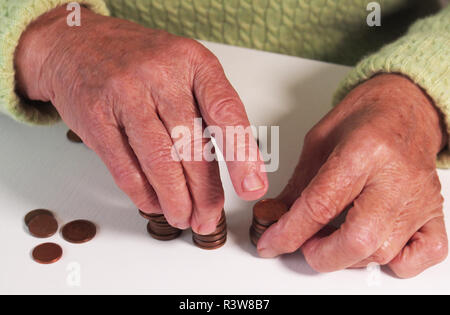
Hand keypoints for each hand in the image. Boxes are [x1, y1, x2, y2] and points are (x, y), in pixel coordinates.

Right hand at [15, 7, 267, 233]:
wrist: (78, 42)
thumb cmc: (140, 61)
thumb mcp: (184, 68)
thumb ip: (208, 108)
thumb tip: (231, 167)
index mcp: (193, 62)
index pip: (226, 111)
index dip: (242, 155)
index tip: (252, 188)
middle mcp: (161, 75)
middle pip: (191, 146)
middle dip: (205, 192)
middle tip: (210, 217)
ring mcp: (125, 94)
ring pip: (158, 161)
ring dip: (175, 199)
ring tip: (184, 218)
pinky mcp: (96, 117)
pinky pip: (124, 167)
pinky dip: (143, 194)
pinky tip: (155, 204)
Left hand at [258, 74, 447, 277]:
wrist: (406, 106)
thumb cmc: (365, 117)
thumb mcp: (319, 142)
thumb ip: (299, 183)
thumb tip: (277, 217)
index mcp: (363, 151)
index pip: (321, 205)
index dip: (289, 232)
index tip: (272, 243)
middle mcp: (395, 177)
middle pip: (358, 240)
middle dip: (321, 255)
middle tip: (305, 245)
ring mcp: (418, 197)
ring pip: (383, 252)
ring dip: (348, 257)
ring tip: (332, 238)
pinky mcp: (434, 210)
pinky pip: (425, 254)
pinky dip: (397, 262)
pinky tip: (374, 246)